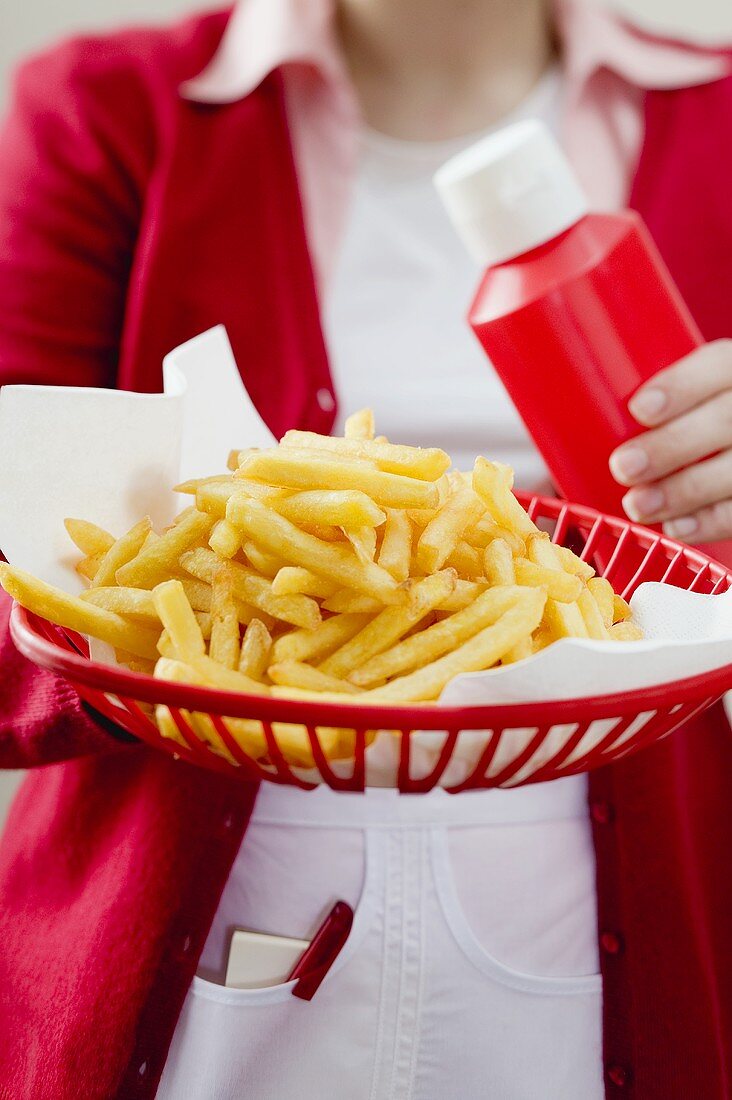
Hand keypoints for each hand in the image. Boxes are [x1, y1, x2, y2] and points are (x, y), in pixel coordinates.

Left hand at [609, 340, 731, 542]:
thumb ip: (631, 412)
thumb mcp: (670, 399)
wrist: (720, 444)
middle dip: (672, 446)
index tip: (640, 408)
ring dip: (685, 491)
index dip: (683, 385)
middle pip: (727, 420)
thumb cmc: (680, 421)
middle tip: (622, 467)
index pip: (719, 364)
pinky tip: (676, 527)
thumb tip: (547, 443)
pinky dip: (710, 522)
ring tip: (638, 506)